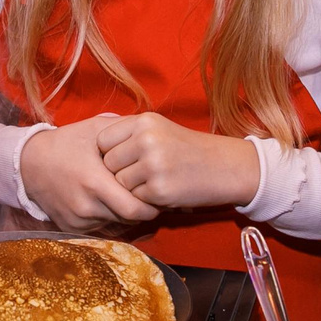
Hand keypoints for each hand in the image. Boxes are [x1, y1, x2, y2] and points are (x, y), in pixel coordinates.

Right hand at [17, 116, 161, 231]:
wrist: (29, 164)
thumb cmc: (66, 143)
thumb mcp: (94, 130)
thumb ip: (125, 130)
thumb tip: (152, 136)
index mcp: (95, 183)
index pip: (135, 209)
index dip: (151, 205)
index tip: (158, 194)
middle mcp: (87, 207)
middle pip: (128, 220)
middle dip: (143, 211)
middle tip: (152, 198)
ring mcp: (78, 221)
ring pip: (116, 225)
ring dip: (126, 215)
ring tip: (130, 197)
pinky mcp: (72, 228)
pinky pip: (101, 229)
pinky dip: (110, 219)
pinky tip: (111, 203)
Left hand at [95, 113, 261, 210]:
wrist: (225, 167)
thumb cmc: (189, 150)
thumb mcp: (160, 129)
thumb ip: (130, 134)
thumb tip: (95, 147)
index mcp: (144, 121)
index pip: (103, 141)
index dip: (111, 154)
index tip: (125, 159)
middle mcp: (146, 139)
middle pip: (108, 164)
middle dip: (120, 172)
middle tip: (143, 173)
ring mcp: (152, 164)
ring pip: (119, 183)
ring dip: (133, 188)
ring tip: (155, 181)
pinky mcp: (159, 189)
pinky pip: (135, 199)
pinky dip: (146, 199)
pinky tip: (165, 191)